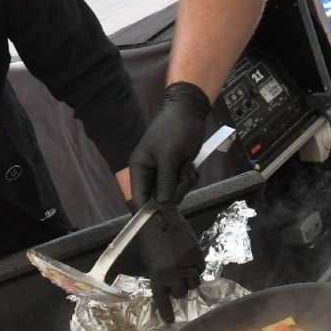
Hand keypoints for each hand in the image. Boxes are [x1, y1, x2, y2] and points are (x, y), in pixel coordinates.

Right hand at [129, 82, 212, 206]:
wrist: (190, 112)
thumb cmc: (175, 130)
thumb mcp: (169, 155)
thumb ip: (165, 180)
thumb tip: (161, 204)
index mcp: (139, 168)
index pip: (139, 197)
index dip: (149, 209)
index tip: (163, 217)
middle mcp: (150, 173)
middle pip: (159, 198)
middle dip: (174, 191)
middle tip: (182, 177)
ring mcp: (165, 173)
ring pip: (174, 193)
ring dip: (184, 183)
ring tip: (187, 167)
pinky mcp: (177, 170)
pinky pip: (183, 184)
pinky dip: (189, 177)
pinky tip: (191, 165)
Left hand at [132, 204, 201, 321]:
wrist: (158, 218)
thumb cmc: (148, 239)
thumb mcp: (148, 261)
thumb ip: (157, 275)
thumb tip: (167, 287)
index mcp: (156, 277)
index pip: (162, 300)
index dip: (167, 311)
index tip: (170, 320)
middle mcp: (172, 275)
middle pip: (181, 293)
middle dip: (180, 288)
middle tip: (178, 280)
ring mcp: (186, 265)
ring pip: (194, 283)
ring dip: (190, 279)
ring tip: (186, 270)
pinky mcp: (196, 255)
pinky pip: (200, 268)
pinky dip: (197, 266)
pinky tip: (190, 258)